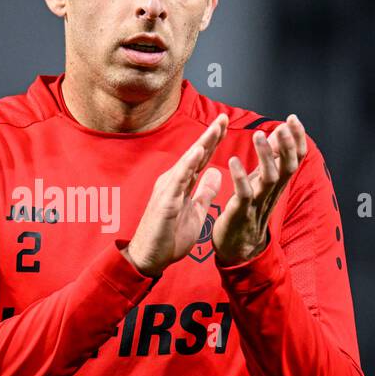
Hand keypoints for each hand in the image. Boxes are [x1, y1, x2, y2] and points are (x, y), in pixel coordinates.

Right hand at [121, 114, 227, 276]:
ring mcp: (168, 189)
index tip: (225, 124)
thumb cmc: (169, 237)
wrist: (149, 258)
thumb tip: (218, 173)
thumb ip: (205, 192)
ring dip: (202, 144)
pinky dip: (188, 164)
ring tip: (216, 128)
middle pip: (195, 154)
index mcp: (182, 184)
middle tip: (224, 117)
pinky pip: (178, 180)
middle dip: (210, 136)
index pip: (201, 158)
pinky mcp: (165, 201)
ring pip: (188, 162)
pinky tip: (198, 152)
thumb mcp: (196, 212)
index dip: (214, 142)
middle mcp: (174, 181)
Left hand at [212, 114, 306, 264]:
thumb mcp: (262, 181)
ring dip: (265, 156)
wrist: (238, 247)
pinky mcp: (241, 212)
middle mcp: (272, 191)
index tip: (293, 118)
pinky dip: (240, 177)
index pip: (295, 158)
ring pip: (269, 177)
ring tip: (257, 135)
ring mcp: (258, 202)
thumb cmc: (249, 209)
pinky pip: (244, 194)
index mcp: (278, 182)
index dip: (297, 139)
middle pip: (288, 167)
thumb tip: (280, 132)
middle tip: (281, 126)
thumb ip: (271, 158)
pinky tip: (233, 161)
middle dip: (287, 145)